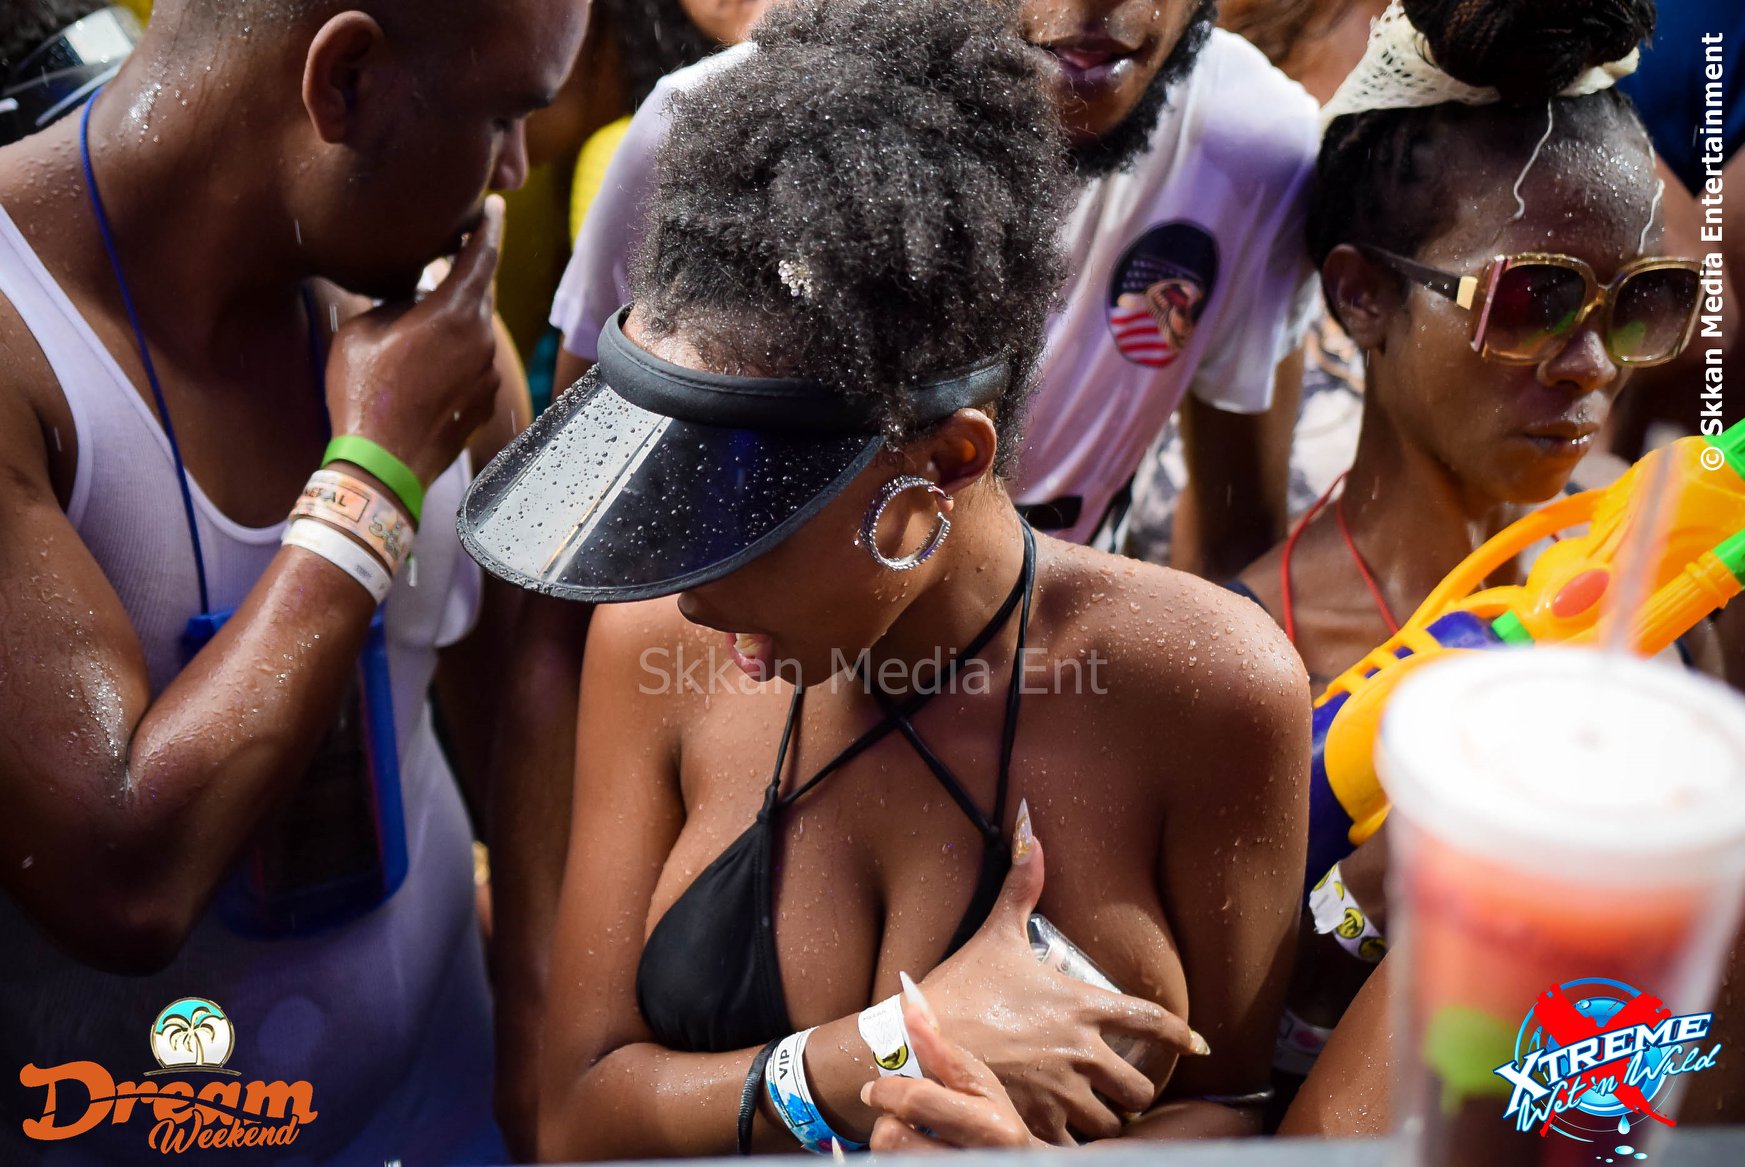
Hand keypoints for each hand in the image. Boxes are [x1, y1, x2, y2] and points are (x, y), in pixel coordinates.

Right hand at [323, 195, 505, 485]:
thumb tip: (411, 294)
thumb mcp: (362, 329)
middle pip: (479, 293)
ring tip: (415, 334)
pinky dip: (456, 358)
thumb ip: (394, 300)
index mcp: (454, 313)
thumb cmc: (363, 393)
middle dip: (461, 277)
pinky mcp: (486, 400)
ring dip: (452, 324)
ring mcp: (488, 372)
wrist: (381, 463)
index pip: (480, 255)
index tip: (494, 205)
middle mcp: (482, 340)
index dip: (487, 225)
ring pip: (475, 331)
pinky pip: (475, 364)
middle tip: (440, 263)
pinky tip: (424, 372)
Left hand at [864, 978, 1048, 1150]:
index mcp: (990, 1128)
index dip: (886, 1089)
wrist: (1021, 1166)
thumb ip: (944, 1052)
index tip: (874, 1088)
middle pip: (892, 1138)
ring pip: (888, 1157)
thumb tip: (912, 1008)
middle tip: (898, 1116)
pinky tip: (913, 1150)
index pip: (916, 1102)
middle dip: (888, 1121)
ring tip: (911, 1135)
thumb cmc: (997, 1122)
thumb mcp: (981, 1086)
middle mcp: (971, 1159)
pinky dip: (894, 1156)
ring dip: (892, 1142)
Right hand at [917, 805, 1205, 1142]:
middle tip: (1119, 1087)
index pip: (1153, 1021)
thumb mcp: (995, 935)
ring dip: (1105, 1117)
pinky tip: (1064, 1135)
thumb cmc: (959, 988)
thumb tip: (1034, 835)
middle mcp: (1082, 1051)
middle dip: (1133, 1088)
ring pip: (1112, 1119)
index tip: (1198, 1045)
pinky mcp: (1037, 1123)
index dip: (1182, 1035)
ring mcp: (1062, 1091)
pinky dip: (1074, 1143)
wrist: (917, 1041)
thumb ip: (1022, 888)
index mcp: (1081, 1005)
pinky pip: (1075, 1147)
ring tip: (1092, 1112)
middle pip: (1140, 1085)